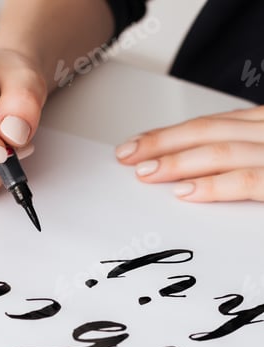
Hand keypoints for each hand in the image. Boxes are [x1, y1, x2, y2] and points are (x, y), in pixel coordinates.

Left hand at [115, 106, 263, 201]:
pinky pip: (245, 181)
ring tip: (145, 173)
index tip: (135, 144)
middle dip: (162, 143)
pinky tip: (185, 192)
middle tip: (127, 155)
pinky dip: (213, 186)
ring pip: (220, 152)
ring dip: (177, 162)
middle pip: (208, 132)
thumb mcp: (262, 161)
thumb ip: (238, 159)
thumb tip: (189, 171)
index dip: (168, 134)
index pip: (211, 125)